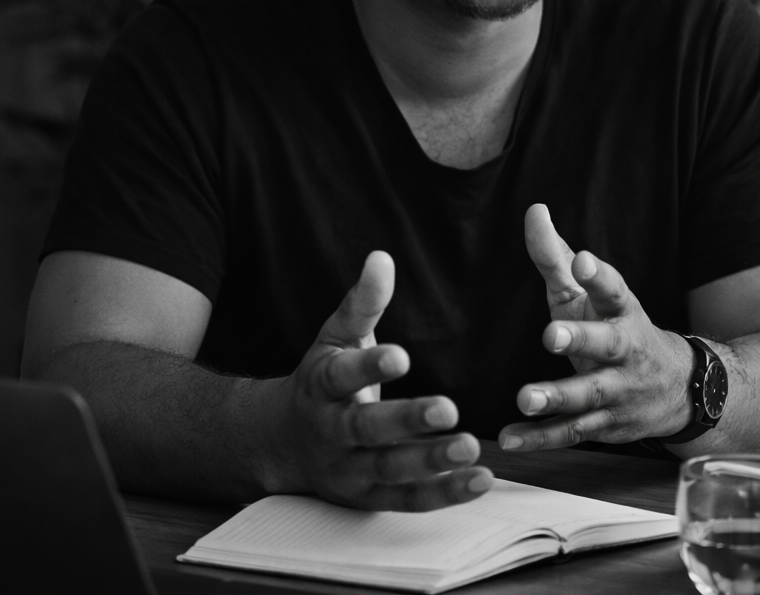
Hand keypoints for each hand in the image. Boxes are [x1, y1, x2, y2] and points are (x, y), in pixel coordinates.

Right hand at [260, 250, 492, 508]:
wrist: (279, 444)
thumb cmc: (321, 382)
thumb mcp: (334, 339)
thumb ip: (362, 304)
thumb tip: (381, 258)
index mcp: (322, 386)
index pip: (342, 376)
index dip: (370, 366)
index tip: (401, 355)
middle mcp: (332, 431)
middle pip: (368, 428)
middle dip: (407, 420)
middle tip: (449, 408)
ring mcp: (350, 469)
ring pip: (391, 469)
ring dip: (432, 461)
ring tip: (472, 448)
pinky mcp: (370, 497)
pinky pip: (409, 500)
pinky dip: (444, 493)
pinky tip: (480, 480)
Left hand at [497, 205, 695, 450]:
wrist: (678, 389)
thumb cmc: (616, 328)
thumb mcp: (590, 293)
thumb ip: (556, 257)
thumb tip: (534, 211)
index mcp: (623, 312)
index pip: (614, 290)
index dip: (599, 276)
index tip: (581, 261)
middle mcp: (626, 351)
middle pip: (606, 344)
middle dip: (580, 340)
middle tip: (550, 335)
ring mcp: (619, 391)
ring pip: (590, 395)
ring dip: (558, 396)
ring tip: (525, 397)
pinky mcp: (607, 425)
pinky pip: (572, 433)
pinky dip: (541, 438)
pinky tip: (510, 437)